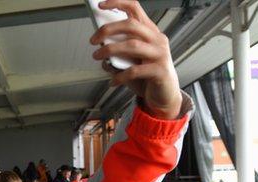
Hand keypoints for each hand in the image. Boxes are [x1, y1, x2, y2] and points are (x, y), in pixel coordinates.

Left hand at [90, 0, 181, 118]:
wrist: (164, 96)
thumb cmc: (145, 75)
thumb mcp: (130, 60)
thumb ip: (118, 52)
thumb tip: (100, 48)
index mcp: (150, 32)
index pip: (135, 9)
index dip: (118, 3)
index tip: (101, 5)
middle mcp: (157, 39)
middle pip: (131, 25)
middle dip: (108, 29)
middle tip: (93, 40)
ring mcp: (161, 54)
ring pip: (132, 45)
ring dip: (110, 50)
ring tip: (97, 56)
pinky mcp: (160, 71)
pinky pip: (135, 70)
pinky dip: (120, 76)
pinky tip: (112, 81)